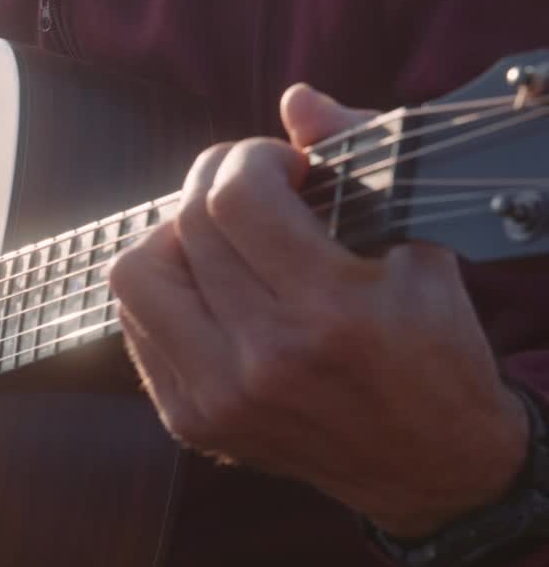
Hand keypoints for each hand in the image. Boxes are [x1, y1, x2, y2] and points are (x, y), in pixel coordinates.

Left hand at [108, 85, 527, 539]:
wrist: (426, 465)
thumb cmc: (431, 349)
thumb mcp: (418, 246)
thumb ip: (358, 158)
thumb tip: (295, 101)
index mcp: (329, 312)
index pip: (234, 198)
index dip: (248, 158)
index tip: (280, 166)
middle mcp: (262, 359)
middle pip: (182, 230)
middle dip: (211, 184)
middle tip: (246, 188)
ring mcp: (215, 397)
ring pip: (134, 278)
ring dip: (172, 240)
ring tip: (219, 242)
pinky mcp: (188, 421)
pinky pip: (136, 327)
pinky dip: (165, 293)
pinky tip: (209, 290)